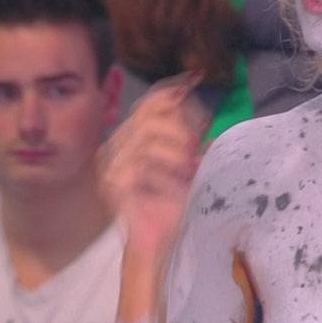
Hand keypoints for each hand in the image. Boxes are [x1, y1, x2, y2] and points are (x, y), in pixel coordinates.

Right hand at [100, 73, 210, 259]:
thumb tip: (209, 121)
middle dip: (179, 126)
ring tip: (187, 168)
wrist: (157, 242)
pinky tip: (177, 181)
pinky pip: (144, 162)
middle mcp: (117, 147)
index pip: (148, 104)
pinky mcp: (115, 182)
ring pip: (148, 135)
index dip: (171, 91)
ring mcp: (112, 164)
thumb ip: (191, 142)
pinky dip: (168, 171)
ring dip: (176, 150)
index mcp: (132, 140)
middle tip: (193, 147)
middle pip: (148, 114)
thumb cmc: (169, 205)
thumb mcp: (186, 166)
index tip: (195, 80)